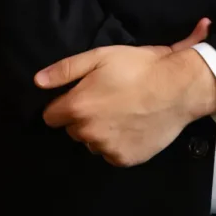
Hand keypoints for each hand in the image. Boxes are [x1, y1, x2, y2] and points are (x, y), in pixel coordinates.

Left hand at [33, 18, 213, 166]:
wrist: (177, 88)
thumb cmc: (138, 67)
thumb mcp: (100, 56)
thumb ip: (65, 70)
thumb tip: (37, 81)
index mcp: (77, 107)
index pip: (51, 116)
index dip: (64, 104)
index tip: (82, 95)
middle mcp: (87, 133)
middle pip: (72, 130)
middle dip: (83, 117)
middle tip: (106, 100)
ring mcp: (106, 149)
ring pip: (92, 142)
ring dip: (100, 131)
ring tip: (122, 112)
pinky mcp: (124, 160)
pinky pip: (110, 153)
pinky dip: (117, 143)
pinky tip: (133, 125)